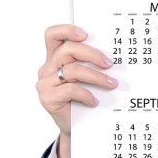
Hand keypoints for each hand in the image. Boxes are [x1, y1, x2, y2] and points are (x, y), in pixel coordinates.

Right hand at [35, 24, 117, 157]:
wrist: (75, 126)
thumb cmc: (82, 99)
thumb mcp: (86, 79)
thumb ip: (90, 64)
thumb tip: (112, 56)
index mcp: (56, 58)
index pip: (52, 35)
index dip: (67, 30)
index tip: (86, 34)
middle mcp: (48, 68)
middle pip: (68, 50)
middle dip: (92, 54)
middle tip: (110, 64)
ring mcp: (45, 83)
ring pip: (72, 71)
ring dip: (97, 77)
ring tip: (112, 85)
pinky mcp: (47, 98)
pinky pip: (70, 90)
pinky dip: (87, 94)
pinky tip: (95, 101)